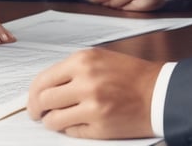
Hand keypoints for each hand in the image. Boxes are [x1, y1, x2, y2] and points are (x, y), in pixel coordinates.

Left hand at [27, 48, 160, 138]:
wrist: (158, 92)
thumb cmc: (129, 74)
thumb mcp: (98, 59)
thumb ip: (71, 69)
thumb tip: (45, 86)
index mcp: (82, 61)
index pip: (43, 80)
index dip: (32, 94)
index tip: (32, 101)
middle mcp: (84, 82)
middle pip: (43, 100)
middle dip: (36, 110)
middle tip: (37, 114)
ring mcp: (92, 106)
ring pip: (54, 120)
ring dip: (52, 122)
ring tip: (58, 119)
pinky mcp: (100, 126)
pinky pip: (71, 132)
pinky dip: (70, 129)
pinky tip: (78, 123)